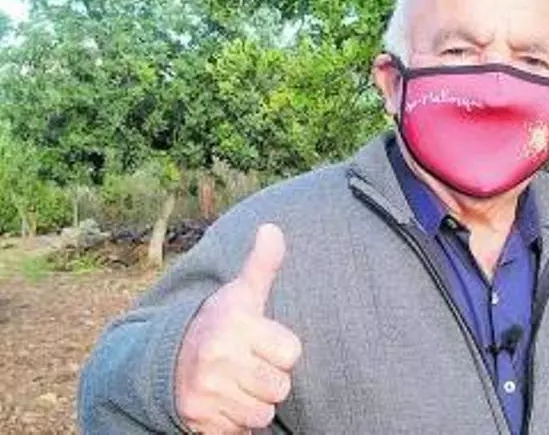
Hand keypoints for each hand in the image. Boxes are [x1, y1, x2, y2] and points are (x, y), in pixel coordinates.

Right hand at [175, 224, 300, 433]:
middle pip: (280, 387)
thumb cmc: (215, 325)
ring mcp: (206, 392)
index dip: (280, 350)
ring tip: (235, 383)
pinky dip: (235, 422)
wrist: (162, 361)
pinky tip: (223, 402)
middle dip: (268, 379)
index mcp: (233, 325)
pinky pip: (241, 431)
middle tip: (246, 365)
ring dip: (253, 403)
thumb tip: (273, 229)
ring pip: (263, 413)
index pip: (292, 352)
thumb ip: (262, 266)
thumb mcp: (239, 295)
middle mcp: (217, 358)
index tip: (261, 343)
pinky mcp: (199, 421)